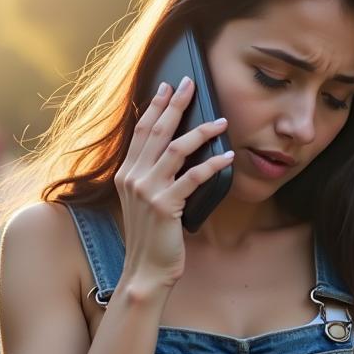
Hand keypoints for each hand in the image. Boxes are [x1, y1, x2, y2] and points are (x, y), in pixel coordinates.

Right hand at [114, 77, 232, 289]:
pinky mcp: (165, 205)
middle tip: (190, 84)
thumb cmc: (153, 237)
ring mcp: (147, 191)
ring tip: (221, 120)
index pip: (140, 131)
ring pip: (174, 149)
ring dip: (200, 131)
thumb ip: (153, 178)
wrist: (146, 269)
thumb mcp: (146, 202)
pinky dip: (211, 164)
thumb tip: (175, 155)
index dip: (154, 107)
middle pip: (156, 131)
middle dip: (175, 104)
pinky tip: (227, 156)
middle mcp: (132, 177)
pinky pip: (192, 177)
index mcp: (126, 173)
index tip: (167, 87)